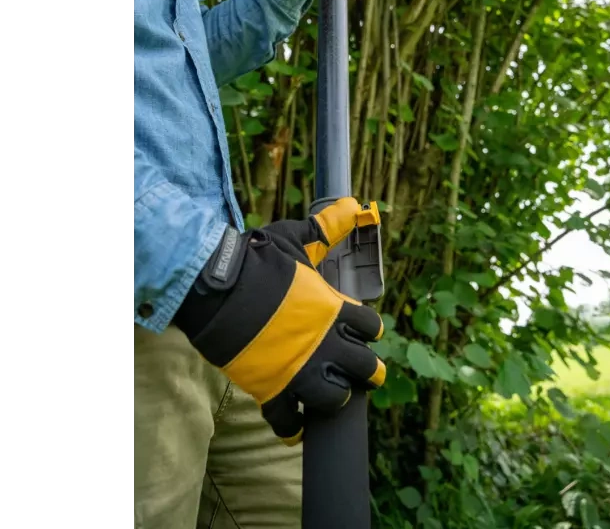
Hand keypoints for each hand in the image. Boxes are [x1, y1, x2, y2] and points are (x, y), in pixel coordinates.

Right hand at [174, 197, 385, 445]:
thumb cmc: (256, 260)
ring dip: (336, 397)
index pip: (370, 327)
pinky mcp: (270, 388)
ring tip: (333, 392)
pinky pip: (287, 421)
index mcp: (332, 308)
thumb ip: (326, 228)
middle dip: (368, 370)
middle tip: (364, 370)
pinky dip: (293, 427)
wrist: (214, 287)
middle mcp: (323, 343)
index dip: (369, 328)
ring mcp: (298, 369)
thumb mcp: (295, 238)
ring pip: (334, 399)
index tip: (362, 328)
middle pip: (365, 368)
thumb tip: (352, 206)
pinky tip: (297, 425)